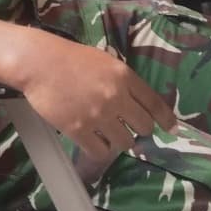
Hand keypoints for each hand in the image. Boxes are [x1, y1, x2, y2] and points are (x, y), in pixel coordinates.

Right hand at [16, 33, 175, 159]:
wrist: (39, 64)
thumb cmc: (70, 58)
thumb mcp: (104, 61)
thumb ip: (121, 80)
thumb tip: (136, 100)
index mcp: (124, 77)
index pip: (154, 103)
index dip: (165, 118)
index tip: (171, 128)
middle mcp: (116, 97)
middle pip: (143, 127)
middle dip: (138, 130)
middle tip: (127, 128)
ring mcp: (98, 116)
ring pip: (124, 143)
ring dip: (118, 140)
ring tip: (106, 134)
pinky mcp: (80, 130)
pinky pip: (100, 152)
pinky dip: (99, 149)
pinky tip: (92, 141)